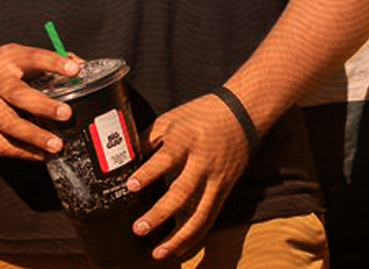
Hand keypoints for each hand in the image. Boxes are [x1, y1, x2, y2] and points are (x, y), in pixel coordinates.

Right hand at [0, 44, 80, 160]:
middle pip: (18, 94)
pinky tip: (39, 155)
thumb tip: (82, 67)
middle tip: (66, 114)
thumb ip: (47, 62)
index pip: (33, 58)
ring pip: (8, 123)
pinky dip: (21, 152)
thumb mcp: (16, 55)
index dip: (54, 63)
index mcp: (8, 59)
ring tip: (56, 145)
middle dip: (43, 106)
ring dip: (34, 136)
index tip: (75, 69)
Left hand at [125, 93, 253, 260]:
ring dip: (179, 237)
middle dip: (160, 214)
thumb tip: (124, 159)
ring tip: (158, 253)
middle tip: (139, 228)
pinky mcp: (224, 190)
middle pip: (183, 192)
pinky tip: (178, 251)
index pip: (167, 158)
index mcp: (186, 140)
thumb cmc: (201, 115)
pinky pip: (210, 218)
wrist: (243, 115)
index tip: (131, 187)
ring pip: (200, 214)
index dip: (149, 173)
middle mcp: (202, 162)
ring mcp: (215, 179)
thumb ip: (149, 138)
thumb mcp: (172, 118)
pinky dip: (195, 238)